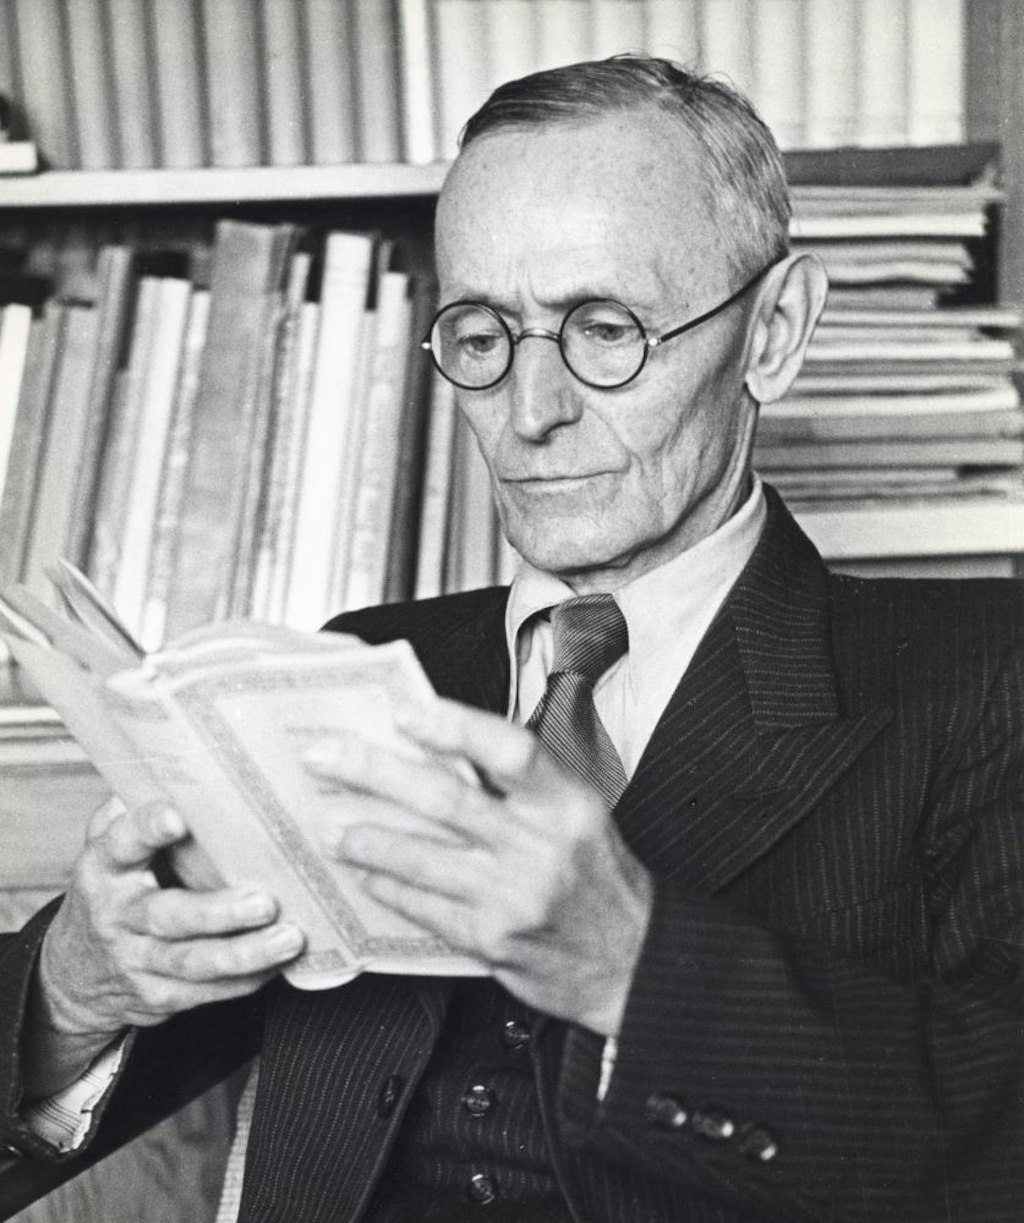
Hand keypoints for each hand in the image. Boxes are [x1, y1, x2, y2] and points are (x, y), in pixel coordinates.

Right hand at [27, 796, 303, 1096]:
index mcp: (105, 867)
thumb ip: (137, 806)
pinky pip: (206, 993)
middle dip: (218, 913)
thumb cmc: (117, 887)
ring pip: (192, 963)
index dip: (146, 829)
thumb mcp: (112, 844)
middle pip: (168, 917)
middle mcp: (118, 916)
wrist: (76, 971)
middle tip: (265, 901)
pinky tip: (280, 964)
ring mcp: (137, 961)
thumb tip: (177, 754)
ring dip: (245, 954)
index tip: (178, 817)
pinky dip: (245, 981)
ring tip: (290, 938)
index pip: (121, 844)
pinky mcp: (159, 996)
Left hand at [308, 699, 652, 1036]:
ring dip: (367, 837)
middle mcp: (541, 847)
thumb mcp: (578, 816)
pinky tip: (365, 872)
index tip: (403, 710)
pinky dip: (389, 885)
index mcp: (567, 804)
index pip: (509, 751)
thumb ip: (520, 787)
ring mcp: (514, 896)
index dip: (454, 726)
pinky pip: (425, 907)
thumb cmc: (598, 878)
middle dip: (375, 772)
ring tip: (331, 825)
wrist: (632, 961)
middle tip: (326, 756)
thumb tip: (439, 749)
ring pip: (423, 857)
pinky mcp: (493, 940)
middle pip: (447, 799)